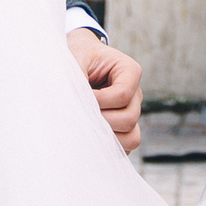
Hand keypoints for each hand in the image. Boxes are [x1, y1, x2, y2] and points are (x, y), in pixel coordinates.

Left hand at [67, 29, 143, 153]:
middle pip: (129, 118)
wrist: (76, 60)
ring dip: (107, 137)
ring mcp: (131, 112)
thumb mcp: (74, 60)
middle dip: (102, 120)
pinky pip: (125, 147)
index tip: (80, 97)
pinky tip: (90, 136)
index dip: (99, 101)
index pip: (122, 95)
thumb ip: (75, 81)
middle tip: (80, 114)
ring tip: (86, 127)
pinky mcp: (124, 128)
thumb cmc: (76, 57)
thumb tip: (71, 110)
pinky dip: (108, 147)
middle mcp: (135, 94)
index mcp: (129, 71)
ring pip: (132, 137)